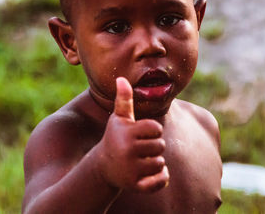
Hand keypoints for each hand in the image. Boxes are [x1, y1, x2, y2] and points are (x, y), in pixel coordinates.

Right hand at [98, 77, 168, 192]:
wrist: (103, 167)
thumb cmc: (115, 137)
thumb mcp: (119, 119)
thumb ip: (123, 99)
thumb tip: (121, 78)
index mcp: (127, 133)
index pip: (156, 129)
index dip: (152, 131)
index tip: (141, 134)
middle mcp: (128, 150)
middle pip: (161, 146)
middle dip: (154, 147)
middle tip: (140, 149)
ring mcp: (131, 169)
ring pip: (161, 163)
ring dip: (155, 162)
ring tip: (140, 161)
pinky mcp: (135, 185)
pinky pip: (161, 181)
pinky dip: (159, 179)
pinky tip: (148, 174)